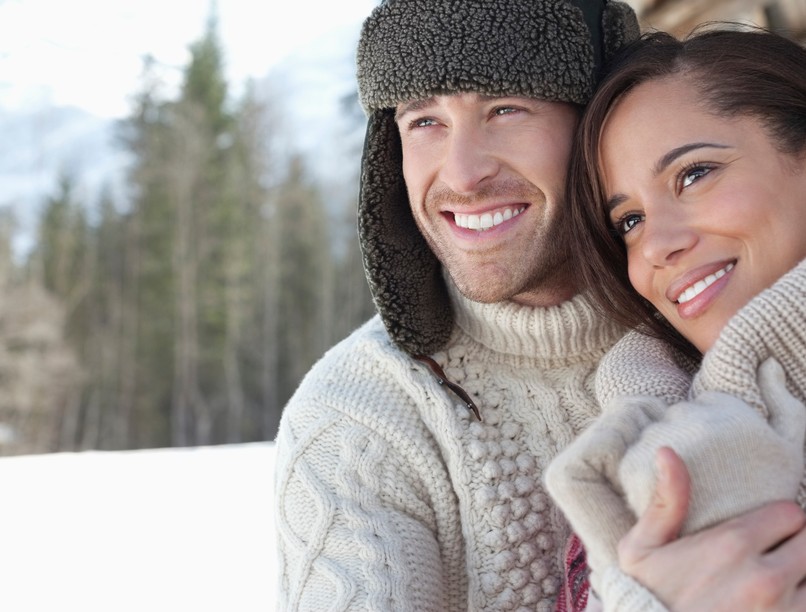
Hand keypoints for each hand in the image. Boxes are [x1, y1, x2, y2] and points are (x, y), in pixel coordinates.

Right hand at [620, 447, 805, 610]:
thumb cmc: (647, 598)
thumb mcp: (641, 548)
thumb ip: (666, 500)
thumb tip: (668, 452)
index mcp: (733, 544)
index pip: (791, 513)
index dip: (780, 520)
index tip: (766, 531)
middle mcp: (766, 578)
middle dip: (797, 546)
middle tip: (776, 555)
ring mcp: (782, 611)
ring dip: (802, 579)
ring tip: (781, 582)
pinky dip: (798, 603)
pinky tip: (778, 603)